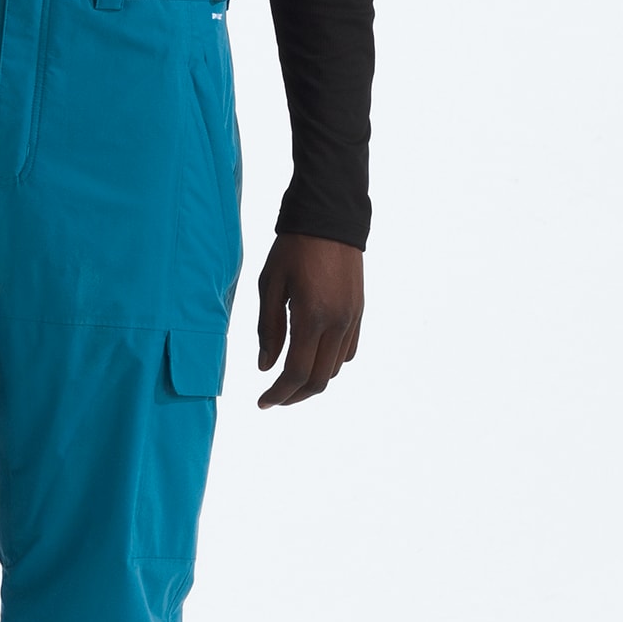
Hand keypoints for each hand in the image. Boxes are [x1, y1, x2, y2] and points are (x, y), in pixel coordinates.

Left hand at [255, 232, 363, 407]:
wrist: (329, 219)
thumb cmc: (293, 248)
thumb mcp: (270, 285)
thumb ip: (268, 329)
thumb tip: (265, 367)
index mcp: (311, 316)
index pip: (296, 372)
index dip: (279, 393)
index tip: (263, 402)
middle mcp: (337, 323)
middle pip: (319, 379)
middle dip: (295, 395)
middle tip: (274, 398)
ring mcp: (352, 319)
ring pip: (334, 368)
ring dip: (312, 380)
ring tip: (289, 378)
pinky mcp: (359, 312)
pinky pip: (347, 351)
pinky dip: (329, 363)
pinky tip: (311, 357)